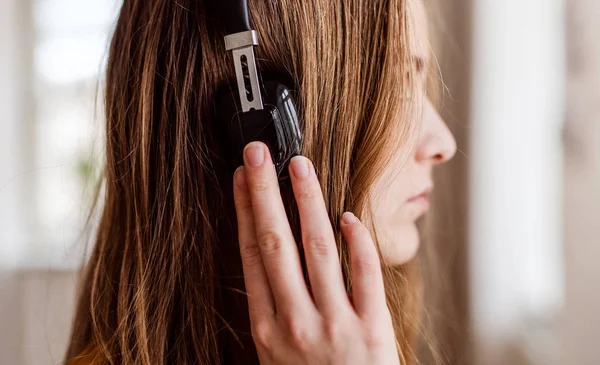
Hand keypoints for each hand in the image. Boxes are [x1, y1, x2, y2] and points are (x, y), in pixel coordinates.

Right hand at [232, 141, 400, 364]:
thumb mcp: (276, 355)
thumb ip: (272, 310)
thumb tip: (263, 257)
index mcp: (266, 328)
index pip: (250, 255)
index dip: (244, 211)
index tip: (242, 178)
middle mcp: (294, 322)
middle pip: (274, 243)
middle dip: (264, 193)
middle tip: (258, 153)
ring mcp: (334, 324)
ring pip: (317, 248)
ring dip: (307, 202)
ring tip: (300, 166)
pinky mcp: (372, 329)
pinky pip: (365, 274)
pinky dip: (357, 241)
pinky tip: (347, 215)